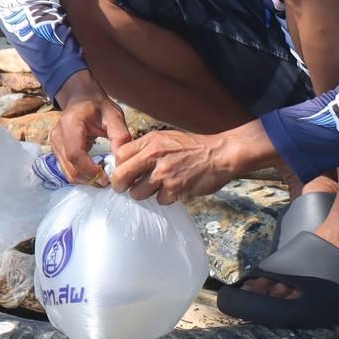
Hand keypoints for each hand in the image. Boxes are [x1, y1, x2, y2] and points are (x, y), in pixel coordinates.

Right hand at [51, 78, 130, 185]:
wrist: (81, 98)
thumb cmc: (99, 106)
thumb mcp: (115, 116)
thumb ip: (120, 136)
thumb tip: (121, 160)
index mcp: (70, 124)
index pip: (75, 155)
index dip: (91, 170)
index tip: (108, 177)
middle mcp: (57, 136)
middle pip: (71, 168)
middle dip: (90, 178)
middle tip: (109, 180)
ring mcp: (54, 144)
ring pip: (68, 173)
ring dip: (86, 179)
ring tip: (104, 175)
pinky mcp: (56, 151)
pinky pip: (67, 169)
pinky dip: (82, 174)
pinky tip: (95, 169)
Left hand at [110, 130, 243, 204]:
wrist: (220, 154)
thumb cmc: (194, 147)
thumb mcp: (167, 138)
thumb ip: (146, 148)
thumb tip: (126, 163)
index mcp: (151, 142)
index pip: (120, 155)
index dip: (119, 166)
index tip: (123, 172)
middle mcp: (155, 157)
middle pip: (122, 176)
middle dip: (121, 185)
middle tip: (124, 188)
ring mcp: (165, 175)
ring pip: (138, 193)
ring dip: (146, 193)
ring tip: (158, 187)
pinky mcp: (175, 190)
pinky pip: (160, 200)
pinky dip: (167, 198)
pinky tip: (176, 189)